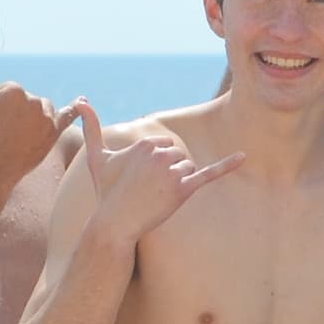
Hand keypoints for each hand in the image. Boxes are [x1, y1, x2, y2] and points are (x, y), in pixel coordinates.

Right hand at [0, 63, 65, 193]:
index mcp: (14, 90)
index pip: (7, 90)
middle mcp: (34, 100)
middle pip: (25, 99)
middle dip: (15, 112)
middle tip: (4, 132)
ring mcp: (47, 117)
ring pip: (41, 108)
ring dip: (33, 116)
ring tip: (18, 134)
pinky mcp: (55, 132)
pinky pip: (68, 116)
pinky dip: (75, 108)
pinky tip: (83, 101)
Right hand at [72, 104, 238, 245]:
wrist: (114, 223)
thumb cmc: (106, 192)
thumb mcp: (96, 157)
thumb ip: (91, 127)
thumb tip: (80, 100)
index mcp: (145, 142)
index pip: (165, 146)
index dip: (156, 164)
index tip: (140, 179)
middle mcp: (160, 153)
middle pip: (179, 156)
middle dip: (169, 173)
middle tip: (148, 190)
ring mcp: (172, 171)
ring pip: (188, 169)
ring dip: (177, 183)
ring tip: (157, 197)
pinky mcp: (183, 190)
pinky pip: (209, 174)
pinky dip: (227, 165)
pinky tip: (243, 157)